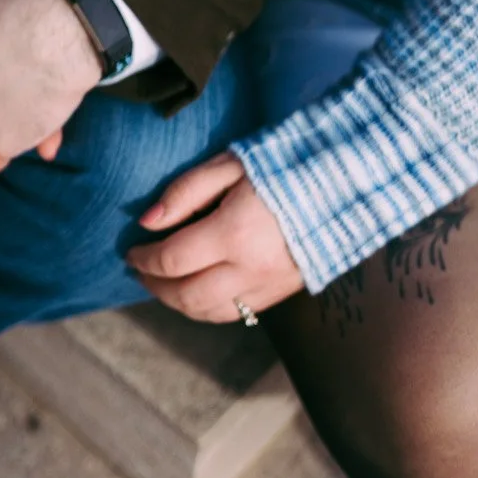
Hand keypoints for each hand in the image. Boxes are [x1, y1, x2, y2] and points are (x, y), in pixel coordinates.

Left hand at [125, 151, 303, 321]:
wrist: (346, 183)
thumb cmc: (284, 164)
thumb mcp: (230, 164)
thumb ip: (185, 192)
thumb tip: (147, 221)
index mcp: (234, 233)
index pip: (172, 260)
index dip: (144, 260)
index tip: (130, 252)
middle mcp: (250, 269)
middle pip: (186, 296)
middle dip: (155, 287)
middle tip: (140, 272)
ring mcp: (269, 286)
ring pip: (209, 313)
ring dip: (178, 303)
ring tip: (163, 284)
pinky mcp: (282, 293)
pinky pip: (236, 313)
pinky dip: (208, 309)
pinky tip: (197, 292)